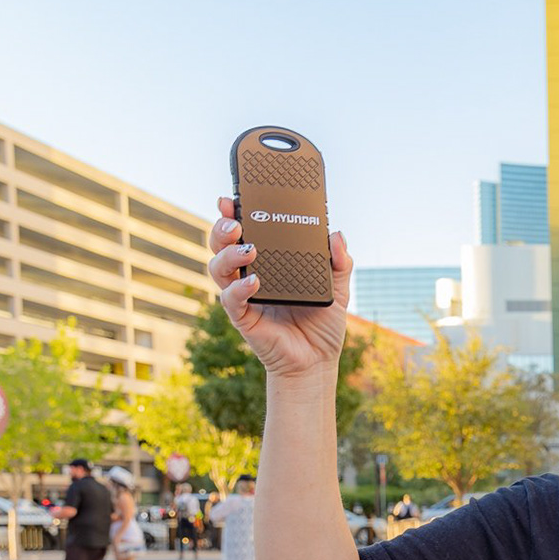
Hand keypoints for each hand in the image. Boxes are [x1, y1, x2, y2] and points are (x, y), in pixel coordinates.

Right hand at [206, 197, 352, 378]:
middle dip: (222, 228)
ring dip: (229, 254)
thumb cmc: (322, 324)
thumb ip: (339, 263)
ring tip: (249, 249)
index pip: (245, 232)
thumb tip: (337, 234)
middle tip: (236, 223)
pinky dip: (240, 289)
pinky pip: (231, 299)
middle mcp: (250, 274)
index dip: (234, 214)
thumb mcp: (338, 289)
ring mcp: (243, 295)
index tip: (233, 198)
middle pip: (222, 244)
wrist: (317, 362)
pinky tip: (254, 282)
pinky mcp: (243, 317)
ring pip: (218, 267)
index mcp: (268, 262)